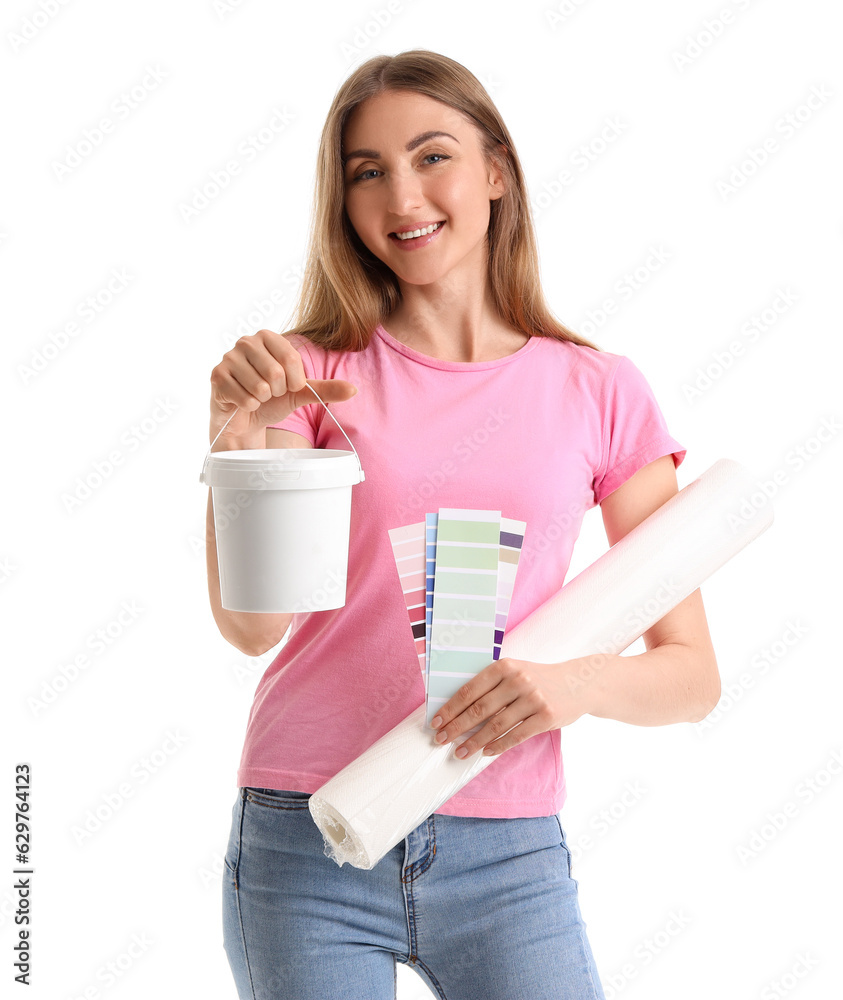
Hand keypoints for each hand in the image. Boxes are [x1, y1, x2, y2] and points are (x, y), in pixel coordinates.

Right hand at [209, 328, 356, 443]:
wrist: (246, 420)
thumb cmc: (273, 400)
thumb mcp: (301, 393)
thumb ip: (326, 389)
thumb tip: (354, 390)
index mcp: (268, 337)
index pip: (293, 360)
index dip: (294, 382)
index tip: (287, 387)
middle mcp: (246, 342)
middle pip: (276, 373)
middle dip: (277, 392)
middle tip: (270, 393)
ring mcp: (229, 358)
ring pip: (259, 386)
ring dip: (262, 400)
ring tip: (257, 397)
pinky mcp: (216, 376)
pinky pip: (243, 397)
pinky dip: (248, 406)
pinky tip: (243, 402)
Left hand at [430, 656, 592, 759]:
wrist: (579, 683)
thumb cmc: (539, 679)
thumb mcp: (516, 672)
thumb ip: (491, 685)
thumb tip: (458, 709)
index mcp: (505, 666)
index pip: (470, 690)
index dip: (450, 708)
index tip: (436, 722)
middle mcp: (518, 680)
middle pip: (479, 709)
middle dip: (456, 727)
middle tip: (441, 740)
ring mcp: (533, 698)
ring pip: (496, 725)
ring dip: (474, 741)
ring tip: (460, 752)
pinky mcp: (546, 716)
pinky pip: (516, 735)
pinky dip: (498, 746)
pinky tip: (485, 752)